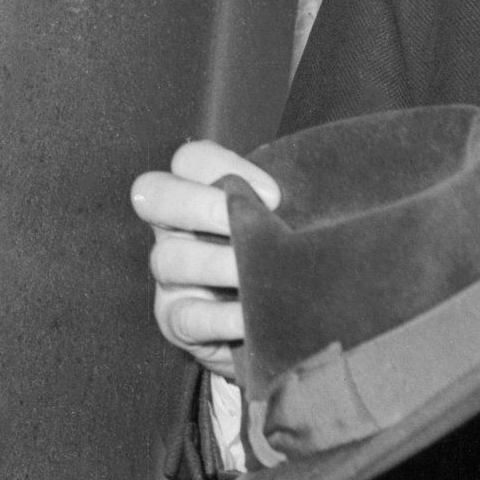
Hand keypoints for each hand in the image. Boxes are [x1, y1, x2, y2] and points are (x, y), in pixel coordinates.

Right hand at [130, 140, 278, 381]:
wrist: (282, 320)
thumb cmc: (285, 257)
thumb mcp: (288, 221)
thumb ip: (294, 201)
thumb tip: (324, 195)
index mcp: (199, 192)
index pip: (189, 159)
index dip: (219, 165)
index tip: (273, 195)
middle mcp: (175, 227)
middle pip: (154, 194)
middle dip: (198, 203)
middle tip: (252, 222)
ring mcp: (170, 275)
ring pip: (168, 258)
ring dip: (216, 263)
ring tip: (259, 273)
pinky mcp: (176, 320)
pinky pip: (186, 316)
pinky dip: (219, 317)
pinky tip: (249, 317)